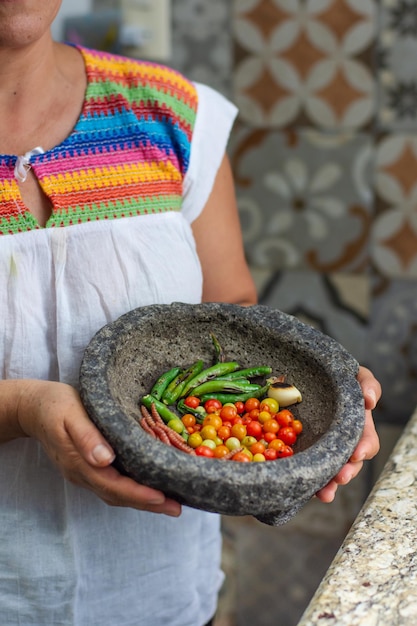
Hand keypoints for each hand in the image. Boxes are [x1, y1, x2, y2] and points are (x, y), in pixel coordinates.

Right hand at [16, 380, 181, 515]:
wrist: (33, 408)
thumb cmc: (54, 406)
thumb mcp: (69, 415)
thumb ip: (86, 437)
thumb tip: (105, 459)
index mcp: (79, 463)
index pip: (113, 485)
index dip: (138, 494)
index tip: (162, 498)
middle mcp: (83, 474)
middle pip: (118, 496)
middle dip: (148, 504)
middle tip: (177, 508)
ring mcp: (85, 473)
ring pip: (116, 494)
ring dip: (143, 501)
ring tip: (170, 504)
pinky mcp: (89, 467)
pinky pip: (113, 485)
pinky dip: (133, 490)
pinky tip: (149, 486)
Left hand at [315, 366, 380, 502]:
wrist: (306, 376)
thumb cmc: (336, 377)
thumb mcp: (355, 375)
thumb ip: (367, 384)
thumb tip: (370, 401)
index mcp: (357, 426)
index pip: (366, 441)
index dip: (363, 448)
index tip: (356, 455)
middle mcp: (342, 441)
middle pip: (349, 464)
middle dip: (346, 472)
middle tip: (339, 477)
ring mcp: (322, 448)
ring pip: (329, 471)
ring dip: (329, 484)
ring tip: (324, 493)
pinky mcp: (303, 451)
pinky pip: (307, 469)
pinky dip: (308, 482)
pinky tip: (306, 490)